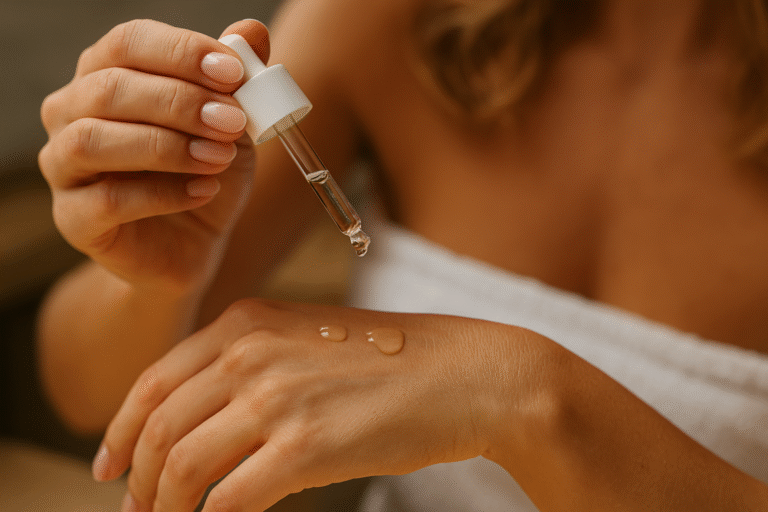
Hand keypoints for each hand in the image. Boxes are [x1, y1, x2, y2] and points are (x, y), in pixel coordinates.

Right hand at [38, 19, 269, 294]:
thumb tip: (252, 31)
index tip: (234, 73)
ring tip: (219, 156)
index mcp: (105, 74)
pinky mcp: (74, 219)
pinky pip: (107, 200)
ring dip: (166, 146)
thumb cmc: (207, 170)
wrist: (197, 242)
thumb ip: (238, 78)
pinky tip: (205, 191)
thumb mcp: (233, 123)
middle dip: (180, 102)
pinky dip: (163, 194)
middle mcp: (71, 113)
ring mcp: (64, 167)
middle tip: (233, 121)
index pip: (128, 43)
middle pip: (109, 89)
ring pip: (93, 141)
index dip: (181, 52)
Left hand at [91, 299, 502, 511]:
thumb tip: (204, 423)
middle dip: (137, 479)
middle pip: (158, 429)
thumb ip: (251, 366)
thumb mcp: (307, 339)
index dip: (119, 430)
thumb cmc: (391, 360)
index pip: (155, 382)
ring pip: (181, 467)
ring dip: (164, 508)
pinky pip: (229, 500)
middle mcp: (251, 353)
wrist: (462, 373)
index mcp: (247, 322)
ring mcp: (277, 399)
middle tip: (136, 510)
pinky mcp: (306, 446)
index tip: (108, 466)